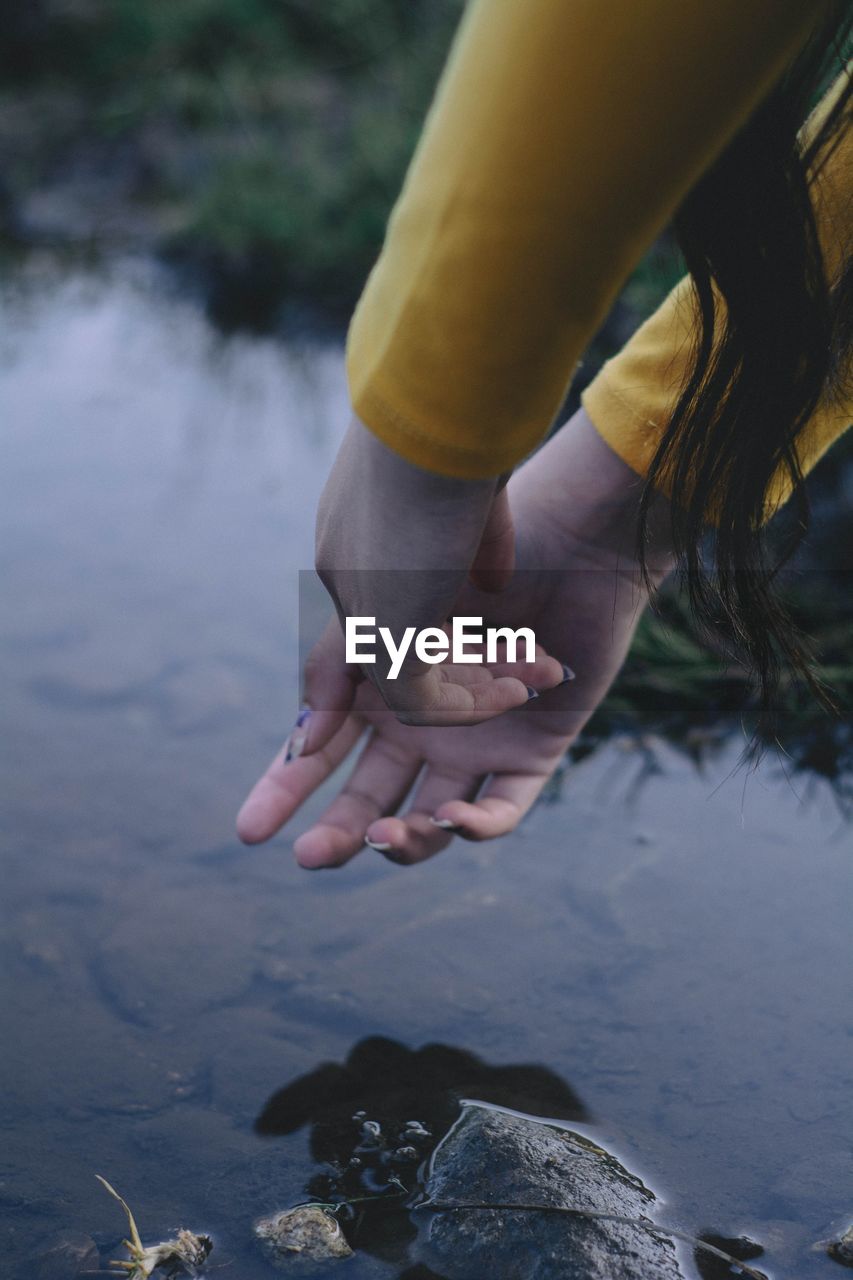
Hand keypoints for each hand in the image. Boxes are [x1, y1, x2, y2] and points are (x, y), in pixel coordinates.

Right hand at [236, 410, 674, 864]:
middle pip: (372, 790)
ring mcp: (480, 734)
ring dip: (407, 836)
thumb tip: (303, 743)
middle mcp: (422, 713)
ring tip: (388, 836)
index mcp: (372, 678)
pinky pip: (504, 805)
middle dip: (339, 828)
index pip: (319, 749)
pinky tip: (453, 817)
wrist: (561, 524)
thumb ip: (340, 681)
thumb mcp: (376, 609)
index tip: (249, 831)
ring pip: (433, 809)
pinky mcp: (537, 747)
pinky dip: (478, 824)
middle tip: (312, 857)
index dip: (283, 789)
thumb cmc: (459, 554)